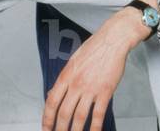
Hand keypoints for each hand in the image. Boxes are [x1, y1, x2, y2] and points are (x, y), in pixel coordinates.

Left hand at [42, 9, 144, 130]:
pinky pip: (98, 114)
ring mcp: (91, 89)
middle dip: (59, 129)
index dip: (47, 119)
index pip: (51, 102)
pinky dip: (95, 127)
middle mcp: (77, 84)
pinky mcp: (105, 91)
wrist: (114, 39)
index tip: (46, 128)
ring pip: (79, 117)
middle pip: (64, 113)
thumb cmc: (95, 47)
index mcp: (67, 75)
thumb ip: (63, 79)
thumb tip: (52, 94)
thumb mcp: (73, 61)